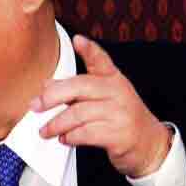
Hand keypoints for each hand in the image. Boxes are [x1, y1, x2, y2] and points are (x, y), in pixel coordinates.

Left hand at [33, 35, 172, 177]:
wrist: (149, 144)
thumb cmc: (120, 118)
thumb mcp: (102, 99)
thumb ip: (76, 90)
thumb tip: (47, 85)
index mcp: (113, 79)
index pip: (101, 60)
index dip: (90, 49)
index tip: (78, 40)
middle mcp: (118, 92)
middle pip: (79, 87)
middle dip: (52, 97)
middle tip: (35, 106)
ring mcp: (120, 113)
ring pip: (78, 113)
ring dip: (56, 124)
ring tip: (46, 130)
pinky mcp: (119, 134)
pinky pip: (86, 133)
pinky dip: (70, 137)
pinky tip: (65, 138)